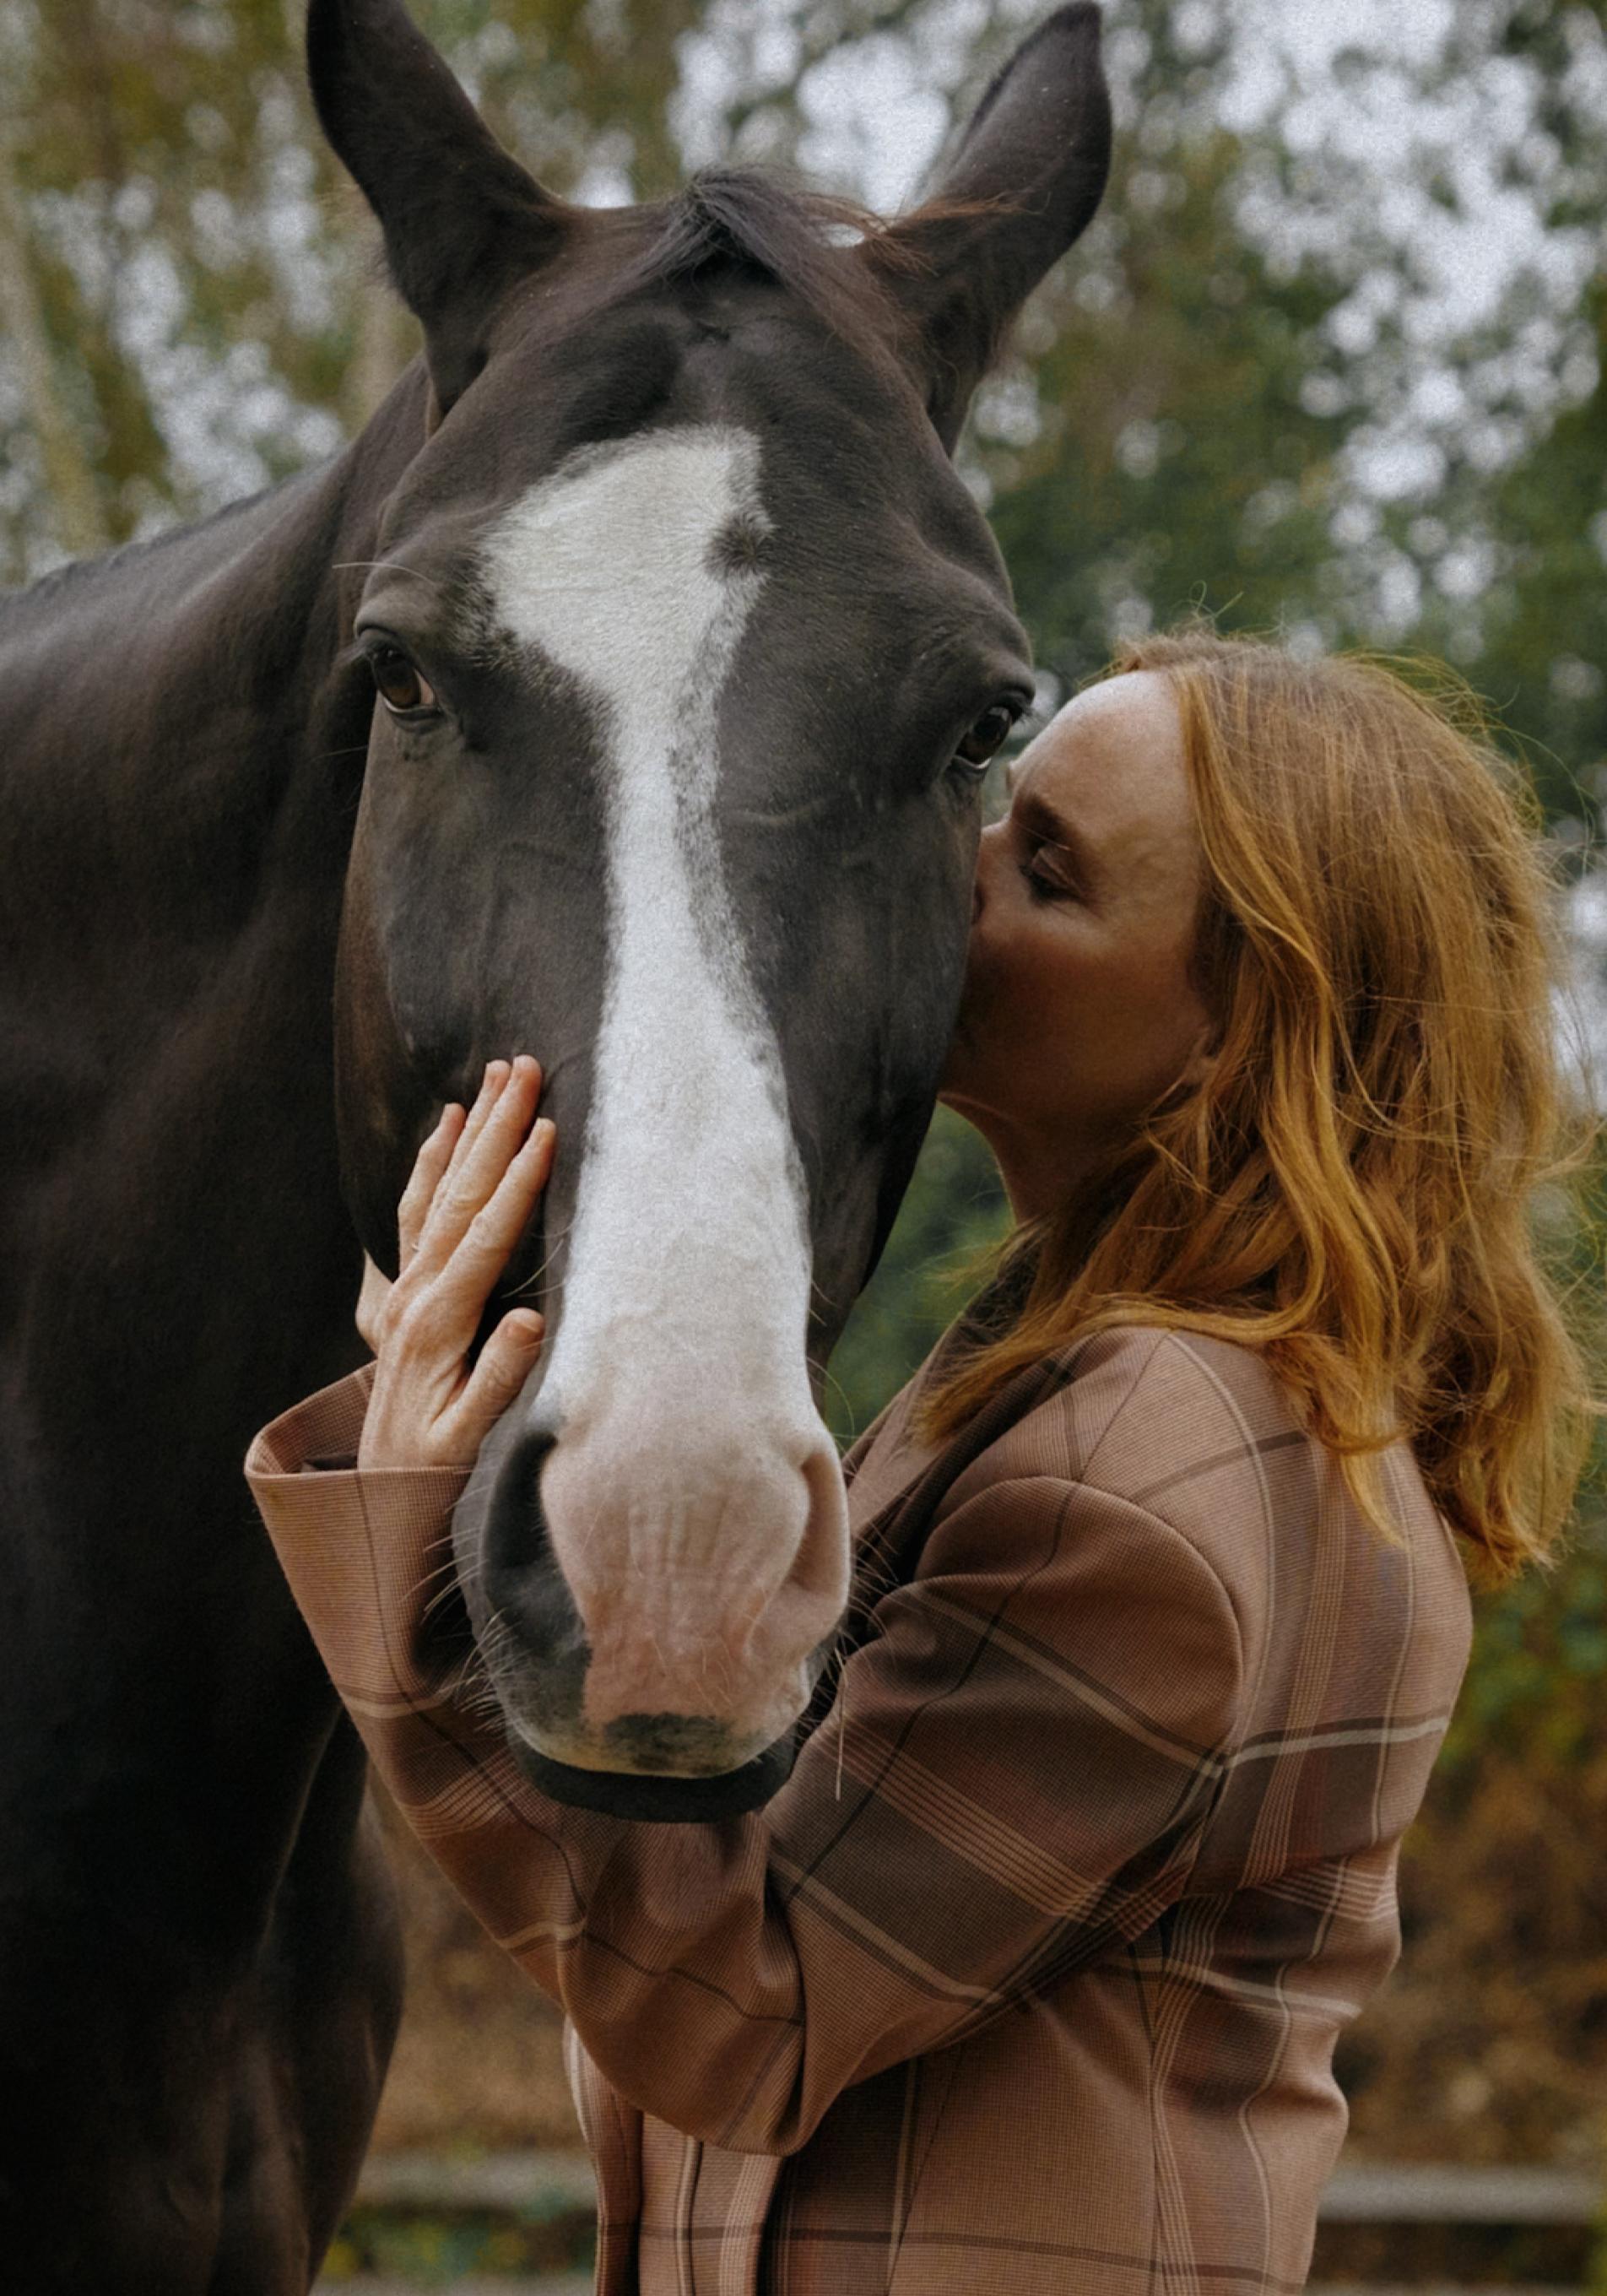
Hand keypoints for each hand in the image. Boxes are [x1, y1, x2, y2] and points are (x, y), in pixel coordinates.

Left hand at [357, 1056, 554, 1470]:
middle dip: (494, 1128)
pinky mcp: (402, 1294)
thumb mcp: (469, 1438)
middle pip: (459, 1196)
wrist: (380, 1494)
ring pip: (436, 1193)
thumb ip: (498, 1378)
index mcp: (437, 1324)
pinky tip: (443, 1127)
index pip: (485, 1237)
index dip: (519, 1181)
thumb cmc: (435, 1472)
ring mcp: (404, 1292)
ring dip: (465, 1133)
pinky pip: (413, 1213)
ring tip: (488, 1078)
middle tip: (520, 1067)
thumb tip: (529, 1320)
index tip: (546, 1129)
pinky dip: (428, 1164)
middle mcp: (415, 1297)